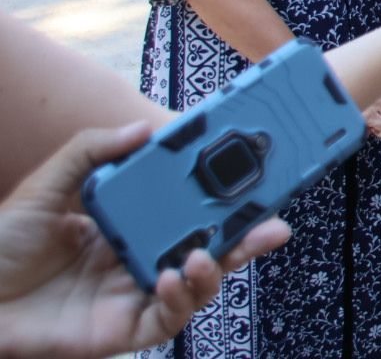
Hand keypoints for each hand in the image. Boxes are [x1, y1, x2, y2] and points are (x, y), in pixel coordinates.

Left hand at [0, 123, 289, 358]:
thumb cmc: (2, 242)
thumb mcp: (47, 184)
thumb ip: (92, 150)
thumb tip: (143, 129)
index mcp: (130, 225)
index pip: (190, 211)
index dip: (226, 201)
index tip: (256, 182)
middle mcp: (140, 260)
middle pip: (208, 249)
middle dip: (248, 240)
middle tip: (276, 226)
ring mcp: (133, 296)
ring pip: (197, 287)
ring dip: (215, 271)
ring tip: (205, 255)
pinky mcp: (120, 329)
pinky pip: (166, 319)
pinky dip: (180, 300)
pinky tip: (173, 277)